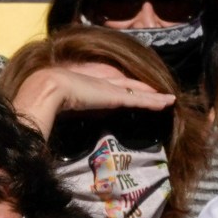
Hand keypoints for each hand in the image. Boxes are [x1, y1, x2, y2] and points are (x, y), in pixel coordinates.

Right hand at [9, 65, 175, 136]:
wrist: (49, 89)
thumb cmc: (48, 100)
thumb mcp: (58, 108)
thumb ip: (63, 115)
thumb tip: (50, 131)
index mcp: (89, 87)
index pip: (112, 88)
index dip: (124, 90)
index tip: (133, 94)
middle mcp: (103, 85)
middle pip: (129, 87)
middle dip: (143, 90)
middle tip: (157, 94)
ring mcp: (111, 90)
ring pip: (139, 93)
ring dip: (155, 96)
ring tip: (169, 99)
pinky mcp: (118, 97)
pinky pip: (142, 99)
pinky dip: (156, 101)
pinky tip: (170, 102)